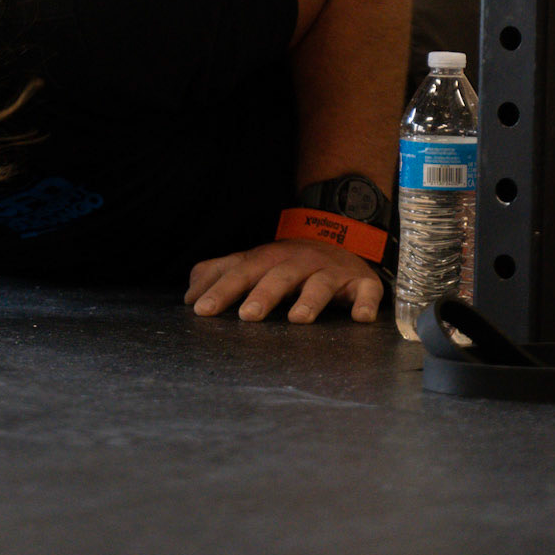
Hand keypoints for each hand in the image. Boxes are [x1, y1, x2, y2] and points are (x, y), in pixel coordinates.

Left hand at [184, 238, 382, 323]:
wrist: (339, 235)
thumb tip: (188, 296)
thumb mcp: (252, 263)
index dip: (220, 290)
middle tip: (246, 316)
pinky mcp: (360, 282)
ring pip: (320, 284)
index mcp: (268, 260)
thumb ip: (219, 275)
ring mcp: (330, 272)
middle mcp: (298, 263)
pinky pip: (366, 291)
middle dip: (262, 295)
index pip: (239, 272)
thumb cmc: (287, 262)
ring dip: (310, 301)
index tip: (200, 310)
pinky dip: (365, 303)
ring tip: (298, 319)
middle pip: (278, 277)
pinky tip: (361, 317)